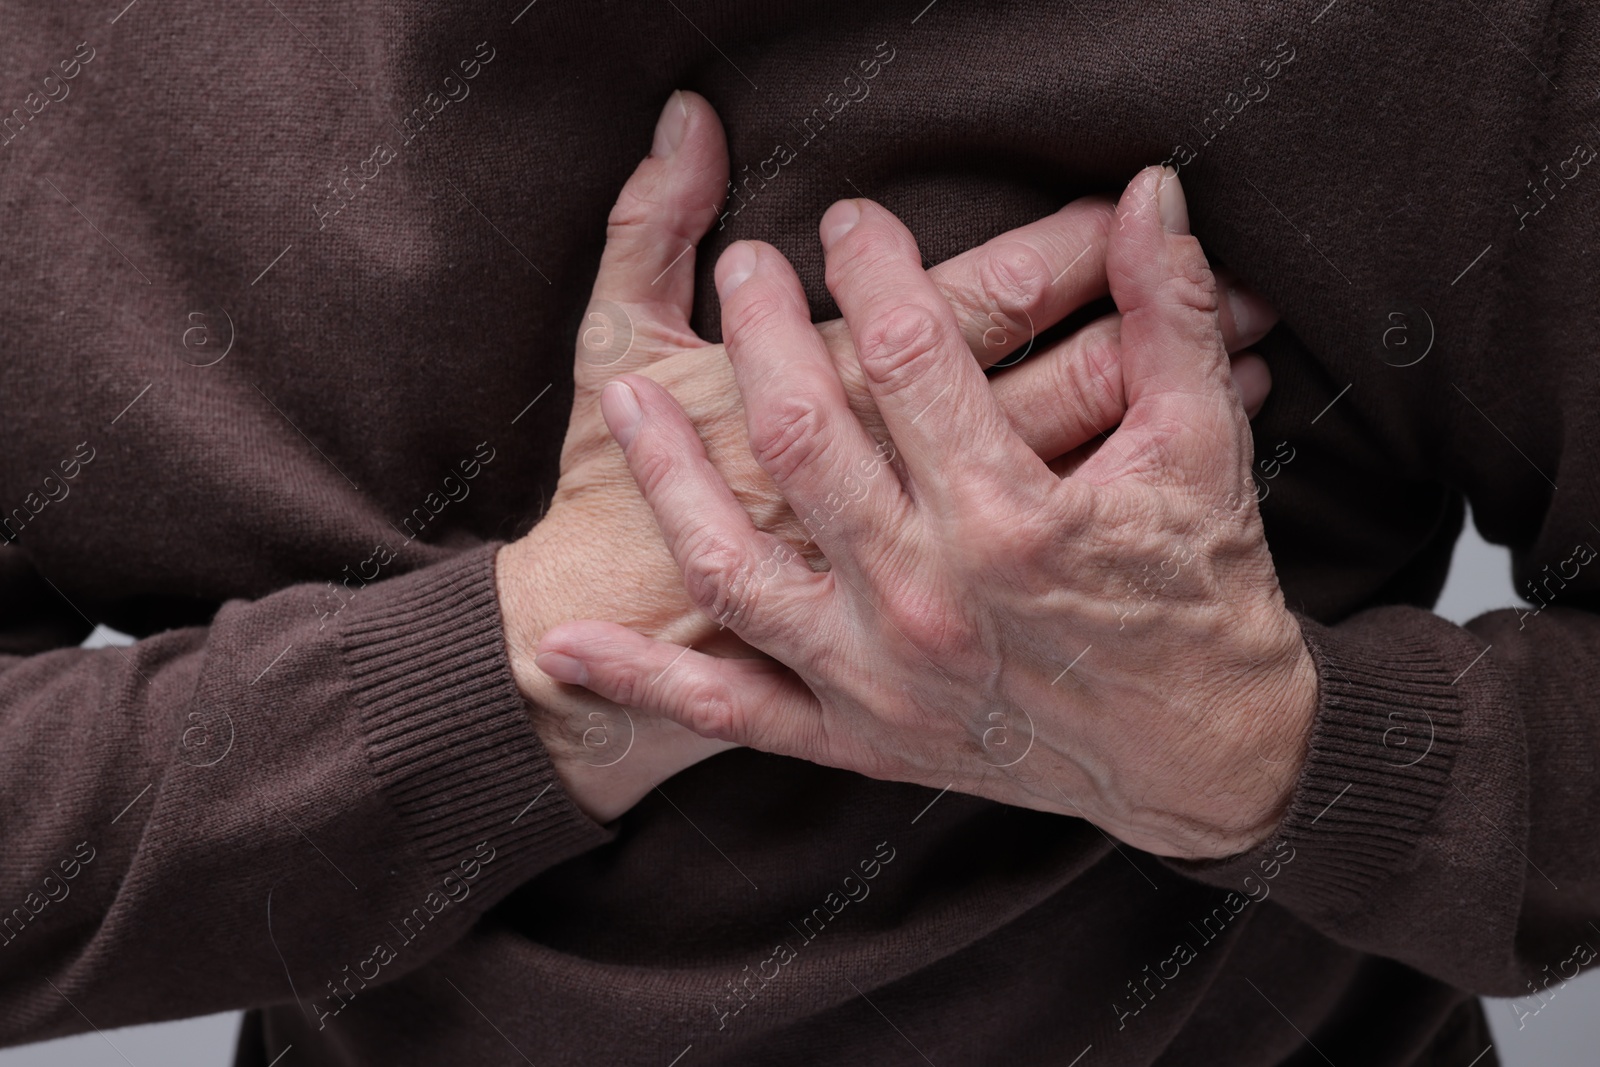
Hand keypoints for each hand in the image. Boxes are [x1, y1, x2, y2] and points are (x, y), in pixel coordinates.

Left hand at [533, 166, 1315, 858]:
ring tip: (623, 400)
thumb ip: (1171, 315)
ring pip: (735, 566)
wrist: (1204, 761)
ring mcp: (877, 677)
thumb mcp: (1202, 448)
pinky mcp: (858, 735)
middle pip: (803, 437)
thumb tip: (1150, 193)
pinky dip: (647, 681)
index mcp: (1012, 519)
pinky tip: (568, 647)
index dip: (875, 268)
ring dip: (667, 479)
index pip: (914, 356)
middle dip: (761, 334)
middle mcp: (927, 599)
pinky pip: (732, 710)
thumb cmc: (1204, 597)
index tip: (849, 220)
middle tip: (744, 269)